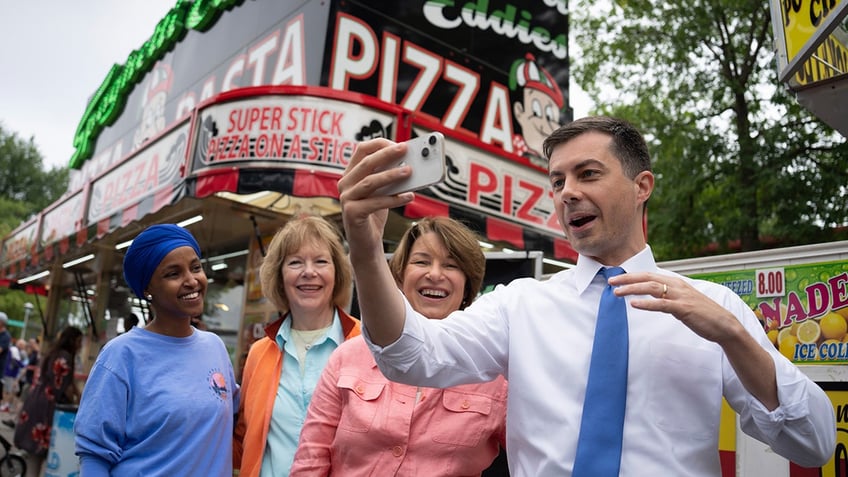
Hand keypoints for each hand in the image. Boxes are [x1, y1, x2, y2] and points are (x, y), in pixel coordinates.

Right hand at [338, 139, 414, 252]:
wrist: (366, 243)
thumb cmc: (375, 214)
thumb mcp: (382, 191)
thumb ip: (390, 177)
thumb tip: (409, 162)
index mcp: (350, 173)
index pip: (362, 150)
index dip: (380, 144)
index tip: (399, 144)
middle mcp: (345, 183)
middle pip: (366, 162)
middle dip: (387, 154)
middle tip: (405, 149)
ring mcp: (346, 198)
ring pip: (371, 181)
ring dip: (392, 175)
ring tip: (409, 171)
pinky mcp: (352, 213)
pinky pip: (376, 203)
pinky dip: (394, 199)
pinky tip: (409, 196)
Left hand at [608, 272, 745, 344]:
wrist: (724, 325)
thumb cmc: (703, 314)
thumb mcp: (683, 301)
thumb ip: (669, 296)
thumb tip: (653, 294)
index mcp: (677, 283)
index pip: (650, 274)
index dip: (632, 275)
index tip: (617, 278)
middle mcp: (678, 286)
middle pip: (647, 277)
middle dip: (627, 278)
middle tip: (611, 281)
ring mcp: (680, 297)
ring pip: (652, 287)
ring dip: (632, 289)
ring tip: (617, 292)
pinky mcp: (683, 309)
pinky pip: (661, 304)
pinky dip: (646, 303)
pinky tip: (634, 304)